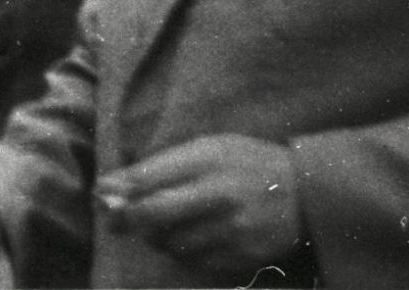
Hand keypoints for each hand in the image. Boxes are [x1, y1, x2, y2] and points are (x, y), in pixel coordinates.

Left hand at [95, 135, 303, 277]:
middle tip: (114, 218)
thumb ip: (162, 166)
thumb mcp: (207, 149)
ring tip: (162, 224)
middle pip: (151, 215)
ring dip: (155, 236)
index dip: (115, 190)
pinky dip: (181, 250)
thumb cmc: (247, 163)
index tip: (101, 195)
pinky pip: (193, 260)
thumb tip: (111, 186)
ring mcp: (231, 229)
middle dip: (125, 218)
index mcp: (206, 160)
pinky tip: (189, 236)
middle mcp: (217, 195)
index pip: (146, 179)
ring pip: (169, 242)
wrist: (308, 192)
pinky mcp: (241, 256)